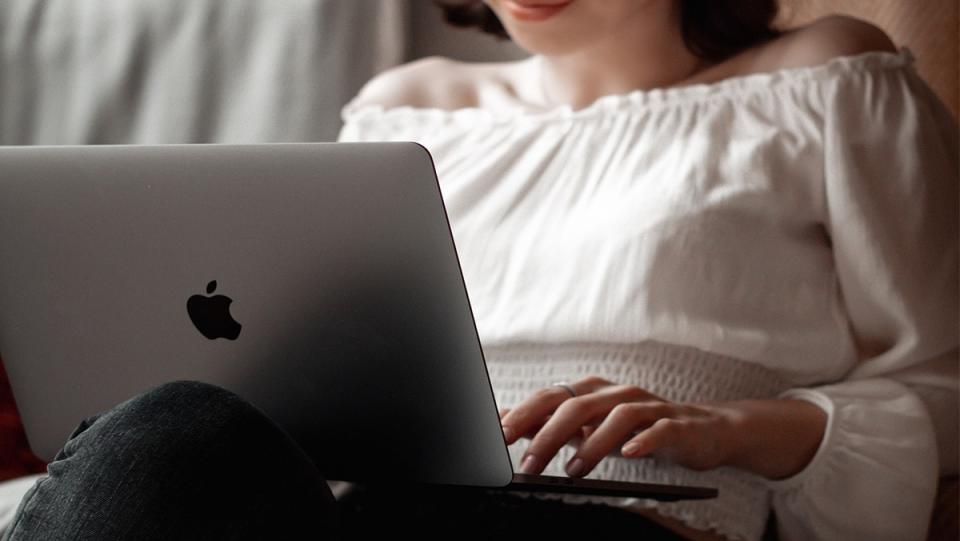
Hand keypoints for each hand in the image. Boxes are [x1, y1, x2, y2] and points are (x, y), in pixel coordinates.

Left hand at [499, 376, 826, 479]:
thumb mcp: (592, 427)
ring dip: (590, 444)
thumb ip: (554, 426)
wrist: (703, 429)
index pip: (551, 397)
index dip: (524, 414)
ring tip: (572, 470)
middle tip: (528, 463)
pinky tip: (628, 455)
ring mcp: (648, 406)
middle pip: (577, 406)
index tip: (498, 434)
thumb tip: (510, 424)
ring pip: (615, 417)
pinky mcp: (676, 424)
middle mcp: (616, 393)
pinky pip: (659, 429)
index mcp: (593, 392)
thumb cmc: (638, 429)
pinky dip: (642, 441)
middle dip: (548, 434)